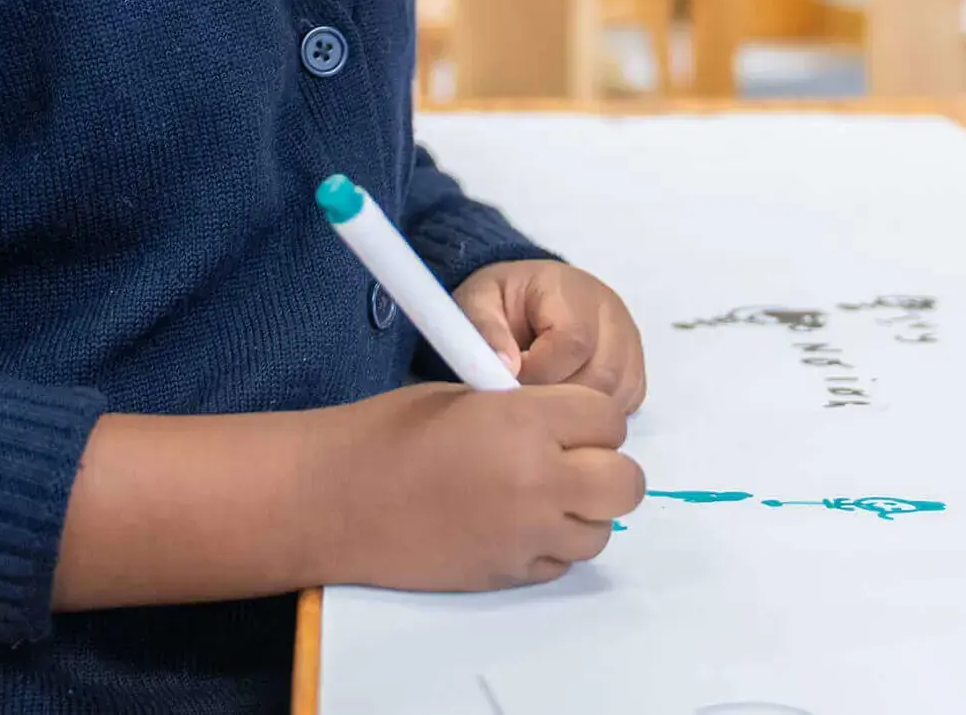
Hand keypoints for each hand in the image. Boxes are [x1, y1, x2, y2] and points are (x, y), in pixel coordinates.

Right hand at [320, 383, 643, 590]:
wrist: (341, 498)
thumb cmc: (391, 431)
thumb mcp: (467, 393)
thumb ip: (526, 406)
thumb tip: (565, 419)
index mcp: (526, 421)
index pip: (609, 416)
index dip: (592, 415)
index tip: (568, 415)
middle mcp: (540, 481)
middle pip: (625, 482)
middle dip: (606, 464)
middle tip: (570, 455)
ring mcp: (528, 535)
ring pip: (601, 529)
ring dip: (582, 508)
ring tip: (539, 490)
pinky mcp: (511, 573)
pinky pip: (563, 561)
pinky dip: (552, 542)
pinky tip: (514, 521)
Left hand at [453, 261, 647, 411]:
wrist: (526, 298)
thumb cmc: (502, 302)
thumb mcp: (478, 302)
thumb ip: (486, 329)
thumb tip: (507, 366)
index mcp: (572, 292)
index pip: (574, 341)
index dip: (540, 372)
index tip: (509, 380)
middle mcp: (611, 316)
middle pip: (600, 375)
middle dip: (556, 399)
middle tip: (522, 400)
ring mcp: (629, 346)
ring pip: (614, 397)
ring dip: (574, 413)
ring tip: (539, 402)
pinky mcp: (634, 373)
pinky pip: (624, 407)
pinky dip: (593, 417)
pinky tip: (562, 407)